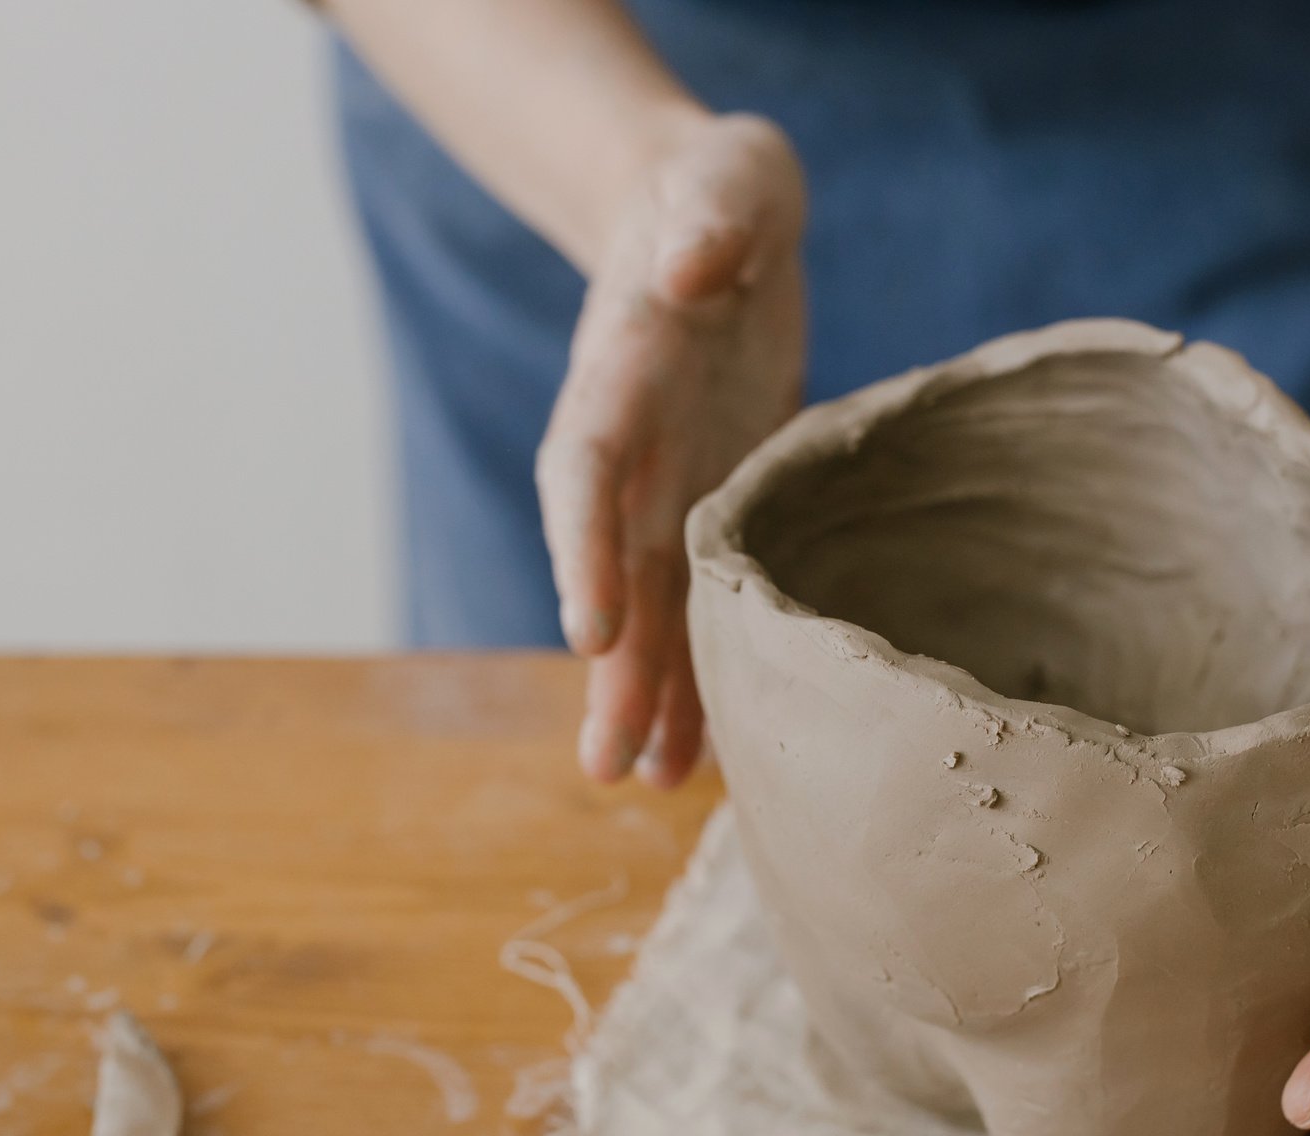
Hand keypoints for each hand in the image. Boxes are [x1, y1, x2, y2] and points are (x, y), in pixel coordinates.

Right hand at [536, 112, 806, 788]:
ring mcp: (668, 478)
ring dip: (651, 692)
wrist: (711, 214)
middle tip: (608, 768)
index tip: (590, 633)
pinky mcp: (713, 498)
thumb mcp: (728, 177)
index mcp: (623, 367)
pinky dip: (704, 663)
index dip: (581, 550)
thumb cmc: (721, 190)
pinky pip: (703, 594)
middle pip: (610, 566)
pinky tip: (713, 740)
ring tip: (654, 783)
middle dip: (612, 669)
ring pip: (652, 602)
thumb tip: (692, 268)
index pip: (586, 467)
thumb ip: (714, 216)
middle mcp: (632, 443)